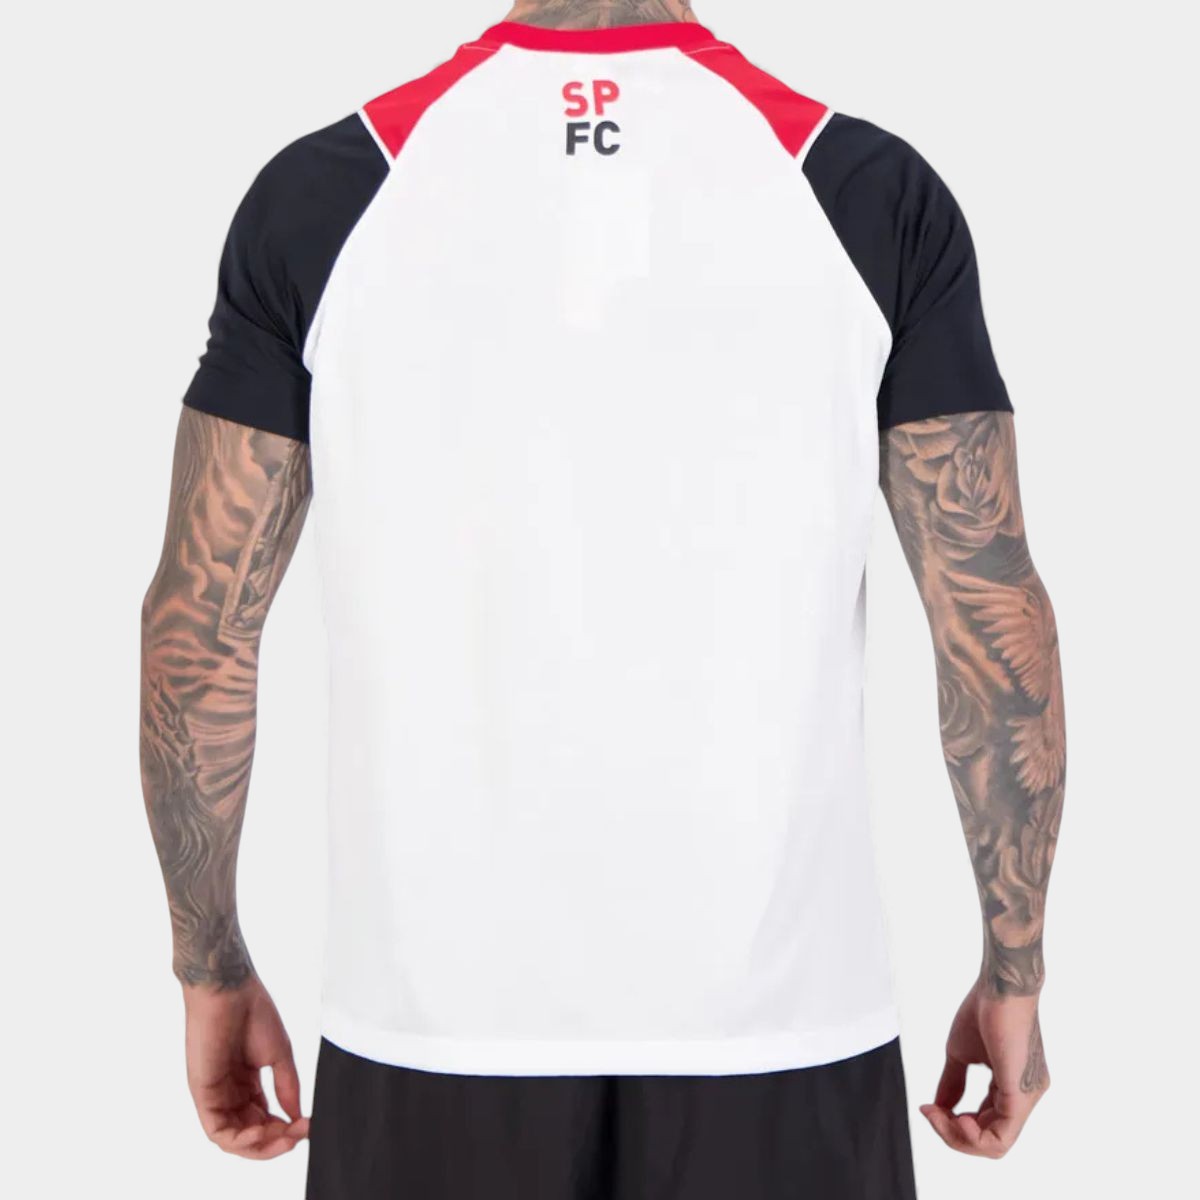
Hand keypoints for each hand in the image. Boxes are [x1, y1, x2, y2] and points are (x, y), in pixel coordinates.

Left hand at [183, 976, 309, 1158]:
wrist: (230, 989)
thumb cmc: (253, 1012)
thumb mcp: (280, 1055)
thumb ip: (287, 1087)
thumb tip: (297, 1117)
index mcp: (247, 1083)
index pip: (265, 1119)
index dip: (285, 1129)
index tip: (308, 1125)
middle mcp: (230, 1093)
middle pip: (250, 1134)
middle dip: (276, 1141)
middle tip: (298, 1136)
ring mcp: (215, 1095)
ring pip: (233, 1139)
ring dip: (260, 1146)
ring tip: (283, 1137)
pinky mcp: (202, 1094)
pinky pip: (217, 1131)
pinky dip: (239, 1141)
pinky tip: (260, 1133)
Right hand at [920, 979, 1049, 1157]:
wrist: (1001, 986)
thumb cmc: (984, 1009)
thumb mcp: (960, 1053)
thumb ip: (952, 1082)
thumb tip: (938, 1107)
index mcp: (1012, 1085)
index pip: (985, 1122)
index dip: (953, 1123)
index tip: (927, 1106)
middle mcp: (1025, 1096)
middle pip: (990, 1140)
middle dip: (952, 1133)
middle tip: (929, 1112)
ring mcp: (1027, 1098)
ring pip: (995, 1144)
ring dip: (959, 1137)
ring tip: (937, 1115)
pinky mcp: (1021, 1095)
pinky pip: (1001, 1137)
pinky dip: (972, 1137)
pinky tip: (954, 1118)